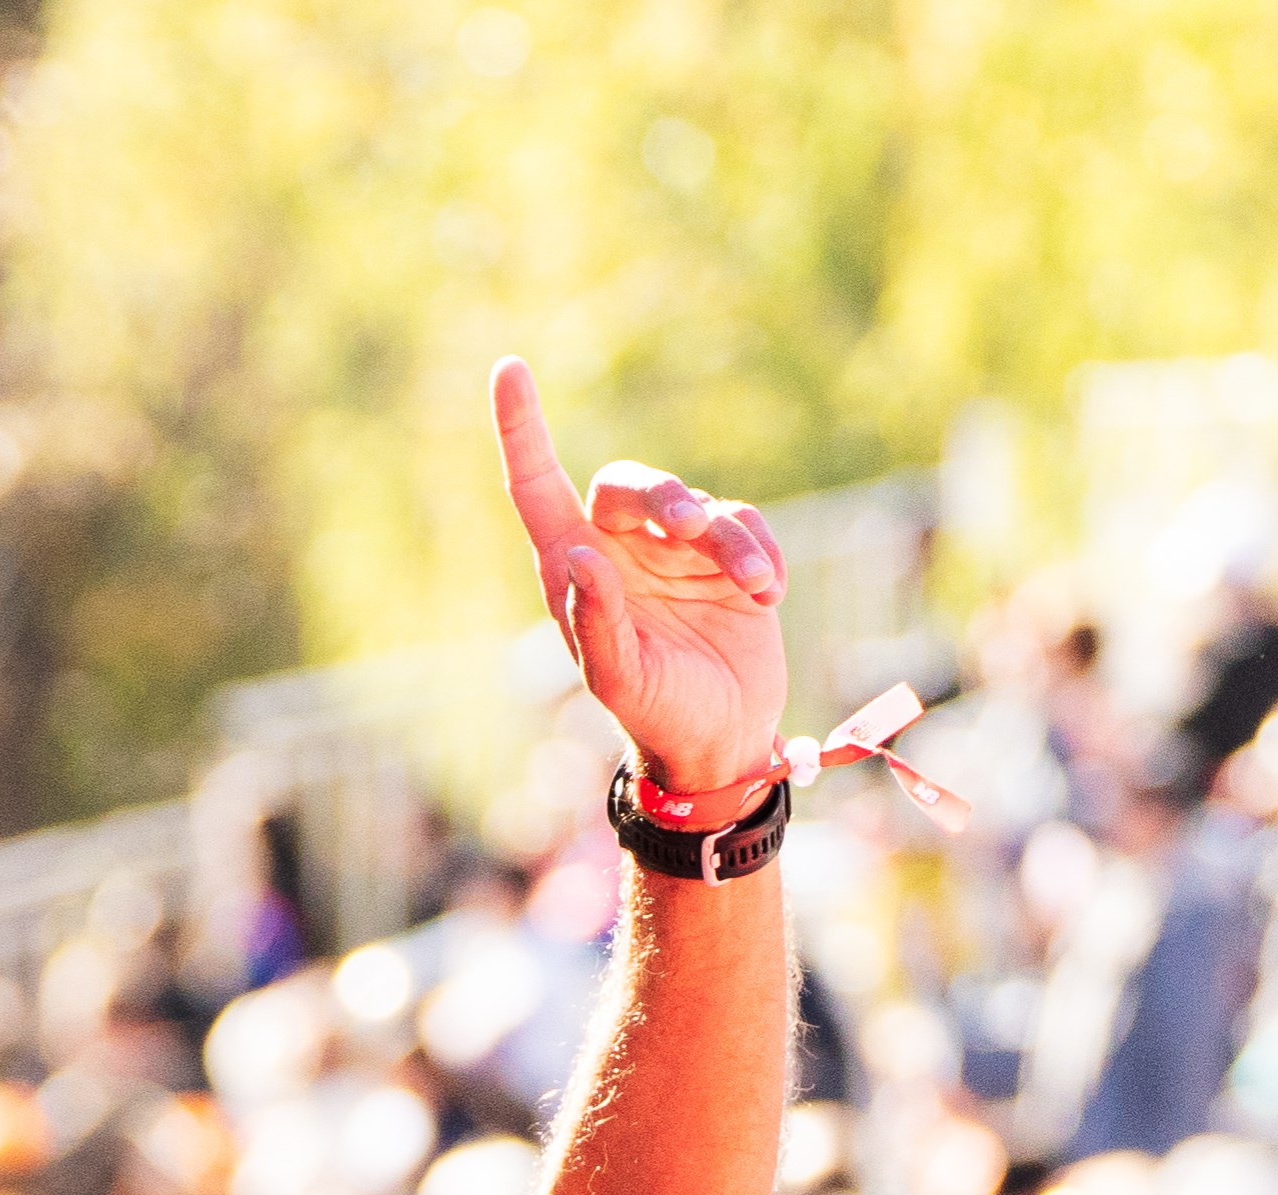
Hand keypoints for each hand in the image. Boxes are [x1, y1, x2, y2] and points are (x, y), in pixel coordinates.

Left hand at [491, 358, 787, 803]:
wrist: (723, 741)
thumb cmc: (658, 715)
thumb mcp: (622, 680)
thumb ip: (598, 622)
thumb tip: (580, 555)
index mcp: (572, 569)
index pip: (535, 485)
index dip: (522, 428)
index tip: (509, 368)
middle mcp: (619, 549)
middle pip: (631, 486)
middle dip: (665, 496)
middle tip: (695, 526)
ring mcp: (675, 550)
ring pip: (701, 508)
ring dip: (732, 541)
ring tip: (756, 588)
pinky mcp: (728, 557)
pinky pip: (746, 526)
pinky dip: (761, 554)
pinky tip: (769, 596)